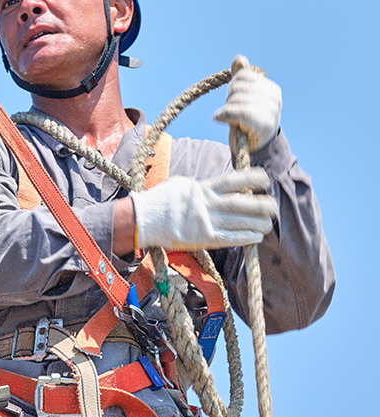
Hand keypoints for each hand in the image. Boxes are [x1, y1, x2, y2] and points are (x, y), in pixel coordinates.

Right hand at [132, 169, 277, 250]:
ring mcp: (204, 221)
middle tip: (274, 206)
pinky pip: (229, 239)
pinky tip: (256, 237)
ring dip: (258, 223)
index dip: (252, 178)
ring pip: (239, 222)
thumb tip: (218, 186)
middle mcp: (206, 203)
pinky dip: (245, 238)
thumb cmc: (160, 200)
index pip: (233, 180)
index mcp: (201, 188)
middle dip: (262, 205)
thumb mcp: (181, 184)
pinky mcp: (201, 238)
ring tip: (268, 224)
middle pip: (242, 203)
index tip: (265, 178)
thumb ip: (202, 186)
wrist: (142, 219)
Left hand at [213, 55, 281, 151]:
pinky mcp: (263, 123)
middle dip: (228, 98)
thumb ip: (241, 79)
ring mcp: (271, 110)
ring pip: (235, 98)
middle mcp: (275, 97)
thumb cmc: (247, 123)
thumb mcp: (244, 98)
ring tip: (231, 119)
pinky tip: (219, 119)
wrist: (255, 150)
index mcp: (271, 89)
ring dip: (225, 109)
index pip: (243, 76)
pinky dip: (223, 115)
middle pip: (237, 86)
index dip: (232, 87)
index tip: (234, 100)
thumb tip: (239, 58)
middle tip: (231, 112)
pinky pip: (235, 111)